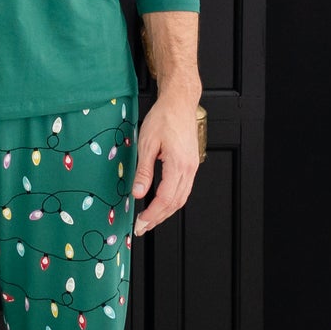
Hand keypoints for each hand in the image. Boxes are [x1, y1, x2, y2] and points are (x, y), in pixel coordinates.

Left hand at [130, 90, 200, 233]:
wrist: (180, 102)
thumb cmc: (164, 117)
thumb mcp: (147, 143)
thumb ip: (144, 171)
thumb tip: (138, 193)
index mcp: (178, 164)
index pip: (165, 198)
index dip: (152, 214)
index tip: (141, 223)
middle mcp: (189, 168)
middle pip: (175, 203)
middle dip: (158, 218)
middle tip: (142, 227)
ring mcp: (192, 167)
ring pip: (181, 198)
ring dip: (165, 212)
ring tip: (150, 220)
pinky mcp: (191, 164)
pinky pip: (183, 189)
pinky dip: (172, 201)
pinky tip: (161, 204)